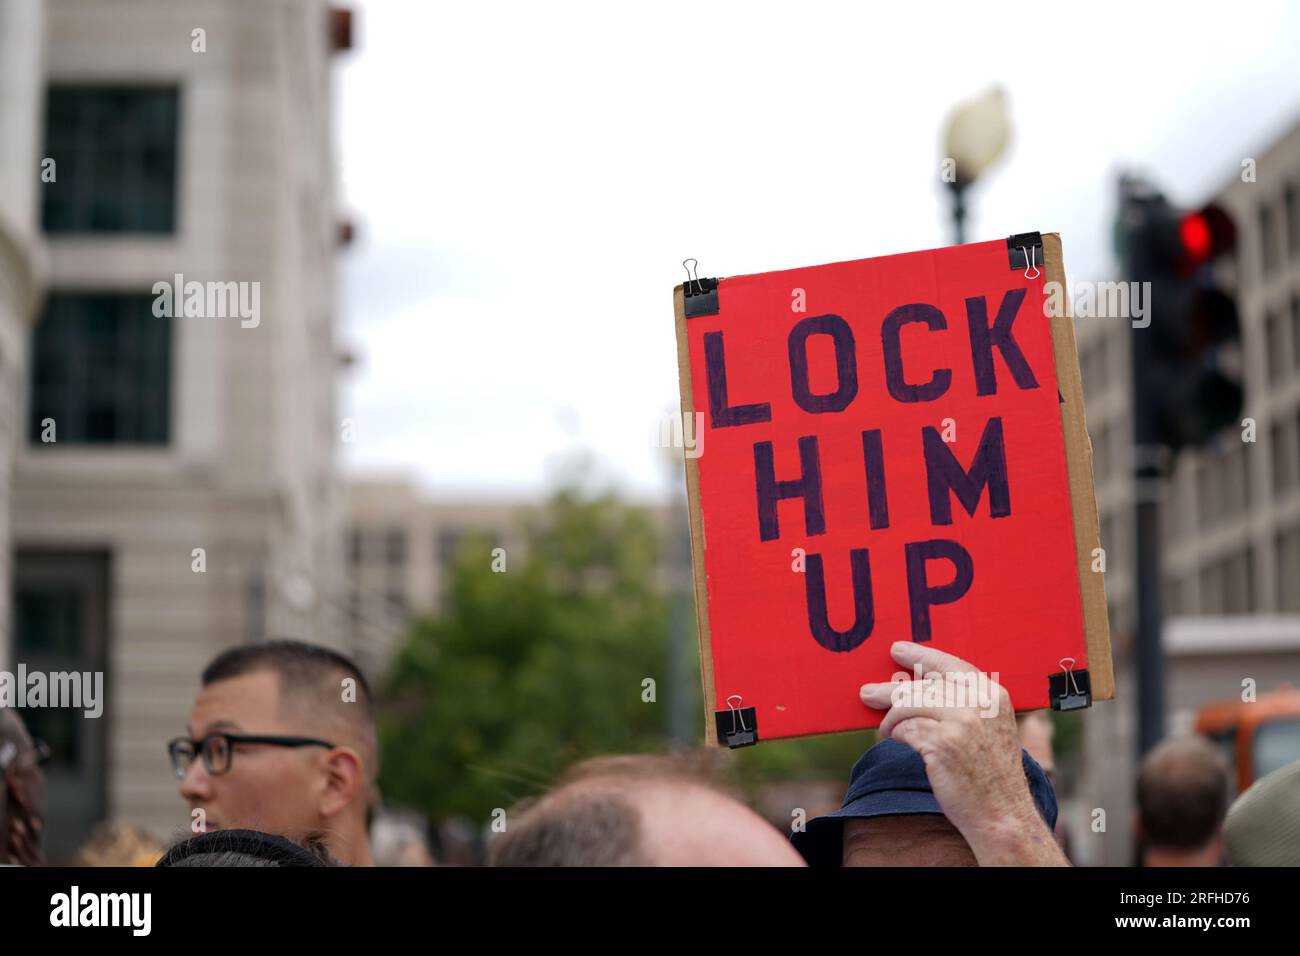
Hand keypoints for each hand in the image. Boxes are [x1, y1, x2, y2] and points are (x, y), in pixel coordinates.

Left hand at [859, 641, 1066, 865]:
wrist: (1003, 816)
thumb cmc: (992, 777)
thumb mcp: (992, 730)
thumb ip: (966, 705)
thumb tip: (919, 687)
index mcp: (993, 696)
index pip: (951, 665)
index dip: (922, 656)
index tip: (898, 650)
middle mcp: (979, 703)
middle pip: (923, 685)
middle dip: (890, 690)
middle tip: (867, 693)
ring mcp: (961, 722)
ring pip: (909, 704)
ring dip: (892, 719)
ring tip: (885, 730)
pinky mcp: (942, 743)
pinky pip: (905, 729)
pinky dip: (897, 734)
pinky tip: (897, 740)